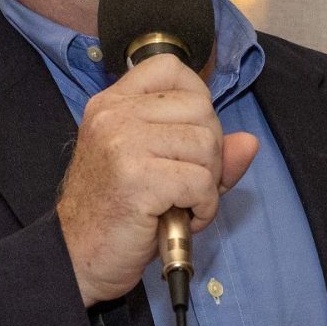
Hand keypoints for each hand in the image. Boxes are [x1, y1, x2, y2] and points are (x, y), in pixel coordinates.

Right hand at [55, 53, 257, 305]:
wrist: (77, 257)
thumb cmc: (115, 213)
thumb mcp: (156, 169)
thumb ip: (202, 150)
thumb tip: (249, 142)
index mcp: (112, 104)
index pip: (169, 68)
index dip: (197, 100)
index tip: (190, 137)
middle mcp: (114, 115)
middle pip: (200, 108)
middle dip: (210, 151)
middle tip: (189, 183)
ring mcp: (123, 143)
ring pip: (206, 145)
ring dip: (209, 184)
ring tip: (185, 204)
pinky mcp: (137, 178)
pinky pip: (201, 182)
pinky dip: (204, 207)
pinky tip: (185, 219)